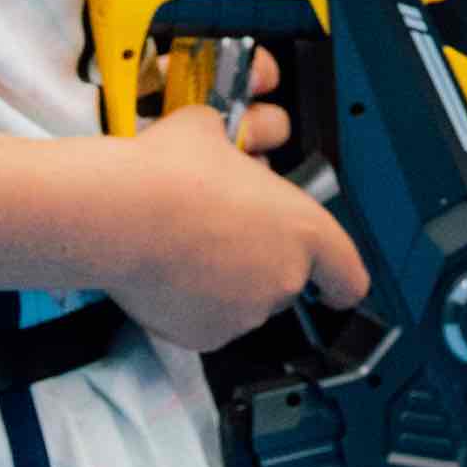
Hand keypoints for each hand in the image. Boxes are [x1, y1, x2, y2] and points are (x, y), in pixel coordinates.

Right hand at [98, 106, 367, 359]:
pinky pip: (209, 322)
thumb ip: (235, 144)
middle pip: (286, 281)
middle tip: (223, 235)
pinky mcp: (207, 335)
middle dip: (260, 262)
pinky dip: (194, 306)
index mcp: (304, 229)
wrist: (117, 214)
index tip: (332, 284)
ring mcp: (246, 312)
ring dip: (228, 284)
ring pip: (246, 303)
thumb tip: (223, 137)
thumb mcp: (210, 130)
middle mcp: (284, 277)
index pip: (349, 275)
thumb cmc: (166, 171)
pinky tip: (170, 274)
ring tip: (189, 250)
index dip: (340, 279)